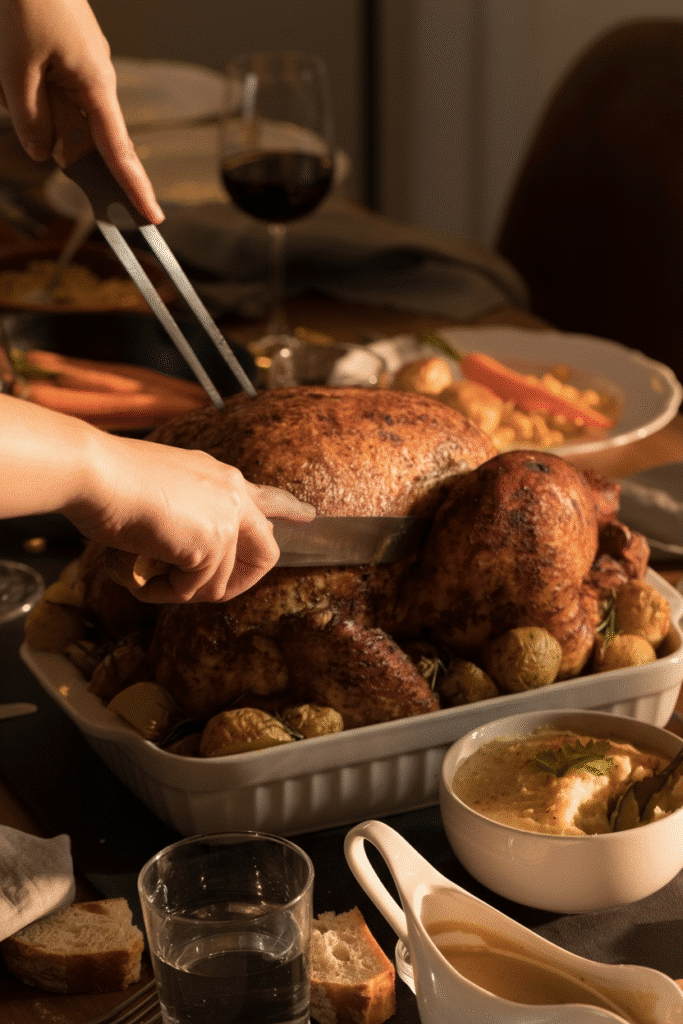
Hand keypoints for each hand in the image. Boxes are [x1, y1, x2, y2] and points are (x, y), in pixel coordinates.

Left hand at [0, 0, 162, 221]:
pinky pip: (57, 91)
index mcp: (96, 84)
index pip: (120, 151)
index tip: (153, 217)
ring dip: (37, 107)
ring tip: (16, 74)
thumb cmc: (27, 4)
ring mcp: (87, 66)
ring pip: (66, 112)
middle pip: (91, 136)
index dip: (135, 188)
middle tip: (69, 159)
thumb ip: (31, 118)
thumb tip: (43, 153)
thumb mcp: (16, 68)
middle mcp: (99, 79)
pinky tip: (16, 72)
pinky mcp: (72, 55)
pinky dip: (35, 94)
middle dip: (72, 150)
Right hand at [63, 432, 314, 602]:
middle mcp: (233, 495)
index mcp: (222, 478)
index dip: (289, 510)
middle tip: (195, 590)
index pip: (267, 496)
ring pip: (215, 584)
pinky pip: (191, 591)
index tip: (309, 517)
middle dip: (236, 584)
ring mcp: (226, 519)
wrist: (95, 472)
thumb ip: (189, 515)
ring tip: (140, 572)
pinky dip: (160, 592)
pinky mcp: (210, 544)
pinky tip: (137, 574)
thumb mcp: (162, 489)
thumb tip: (189, 556)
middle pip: (266, 553)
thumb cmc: (111, 481)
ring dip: (175, 588)